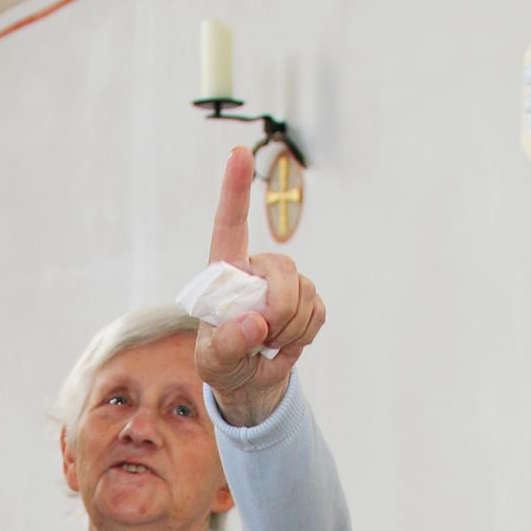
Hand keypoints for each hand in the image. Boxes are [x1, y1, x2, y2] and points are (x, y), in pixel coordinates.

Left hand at [194, 146, 326, 425]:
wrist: (249, 378)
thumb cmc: (222, 359)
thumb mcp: (213, 360)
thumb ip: (227, 343)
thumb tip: (255, 322)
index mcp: (226, 271)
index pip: (230, 225)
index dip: (234, 189)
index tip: (238, 152)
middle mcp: (258, 268)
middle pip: (282, 270)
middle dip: (278, 309)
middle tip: (261, 336)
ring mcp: (287, 282)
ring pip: (303, 294)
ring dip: (289, 328)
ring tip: (268, 340)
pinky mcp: (309, 300)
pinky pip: (317, 313)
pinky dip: (303, 335)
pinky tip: (285, 340)